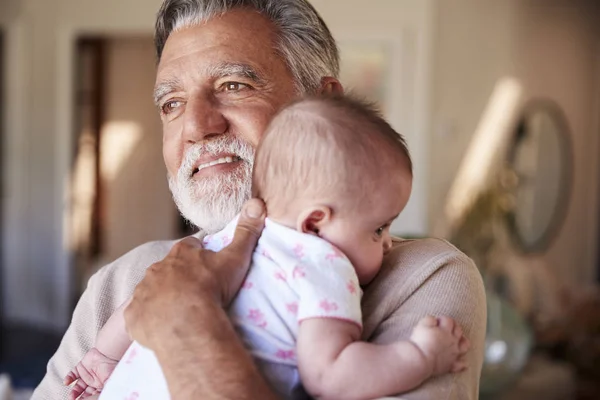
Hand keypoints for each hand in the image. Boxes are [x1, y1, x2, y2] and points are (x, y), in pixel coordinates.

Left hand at [64, 347, 118, 399]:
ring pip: (78, 386)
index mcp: (101, 386)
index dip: (87, 399)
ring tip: (71, 396)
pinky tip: (67, 382)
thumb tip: (92, 398)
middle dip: (79, 398)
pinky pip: (73, 374)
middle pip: (84, 393)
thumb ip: (100, 392)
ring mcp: (87, 374)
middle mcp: (94, 382)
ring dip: (73, 392)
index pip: (92, 396)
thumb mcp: (108, 383)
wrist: (109, 353)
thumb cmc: (113, 368)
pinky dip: (69, 378)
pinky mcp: (81, 367)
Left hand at [124, 199, 265, 347]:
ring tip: (178, 311)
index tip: (207, 265)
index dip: (198, 254)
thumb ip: (246, 232)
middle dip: (178, 276)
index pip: (189, 246)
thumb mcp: (235, 258)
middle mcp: (157, 268)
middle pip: (168, 268)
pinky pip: (139, 315)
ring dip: (162, 297)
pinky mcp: (134, 315)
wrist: (187, 322)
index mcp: (181, 253)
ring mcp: (143, 291)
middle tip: (195, 291)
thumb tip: (257, 202)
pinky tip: (161, 327)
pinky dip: (148, 319)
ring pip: (151, 290)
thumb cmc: (212, 287)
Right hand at [409, 316, 469, 375]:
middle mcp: (452, 341)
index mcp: (445, 330)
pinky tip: (463, 363)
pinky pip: (461, 365)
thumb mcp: (422, 325)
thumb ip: (429, 319)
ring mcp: (453, 353)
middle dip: (454, 326)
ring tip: (460, 340)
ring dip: (463, 342)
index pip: (448, 320)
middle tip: (448, 326)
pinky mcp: (451, 365)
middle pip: (458, 330)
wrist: (421, 360)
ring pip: (465, 346)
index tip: (436, 321)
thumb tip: (434, 320)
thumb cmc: (420, 341)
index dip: (442, 319)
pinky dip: (462, 363)